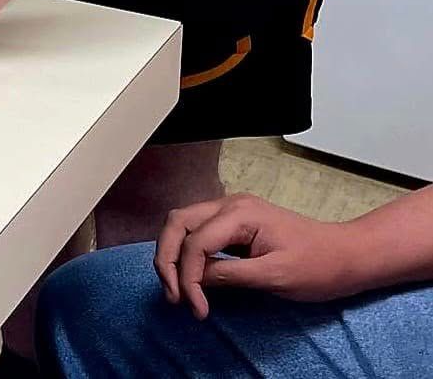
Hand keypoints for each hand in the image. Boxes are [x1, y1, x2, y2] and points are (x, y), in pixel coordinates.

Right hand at [155, 194, 365, 316]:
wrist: (346, 254)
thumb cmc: (318, 266)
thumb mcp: (275, 276)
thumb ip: (231, 275)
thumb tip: (195, 281)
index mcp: (240, 213)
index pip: (196, 241)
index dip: (188, 276)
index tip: (197, 310)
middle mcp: (229, 204)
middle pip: (177, 221)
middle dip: (167, 258)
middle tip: (174, 296)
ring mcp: (230, 210)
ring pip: (183, 224)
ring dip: (174, 255)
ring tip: (178, 291)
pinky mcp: (234, 223)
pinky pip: (198, 232)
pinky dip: (188, 253)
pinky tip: (192, 277)